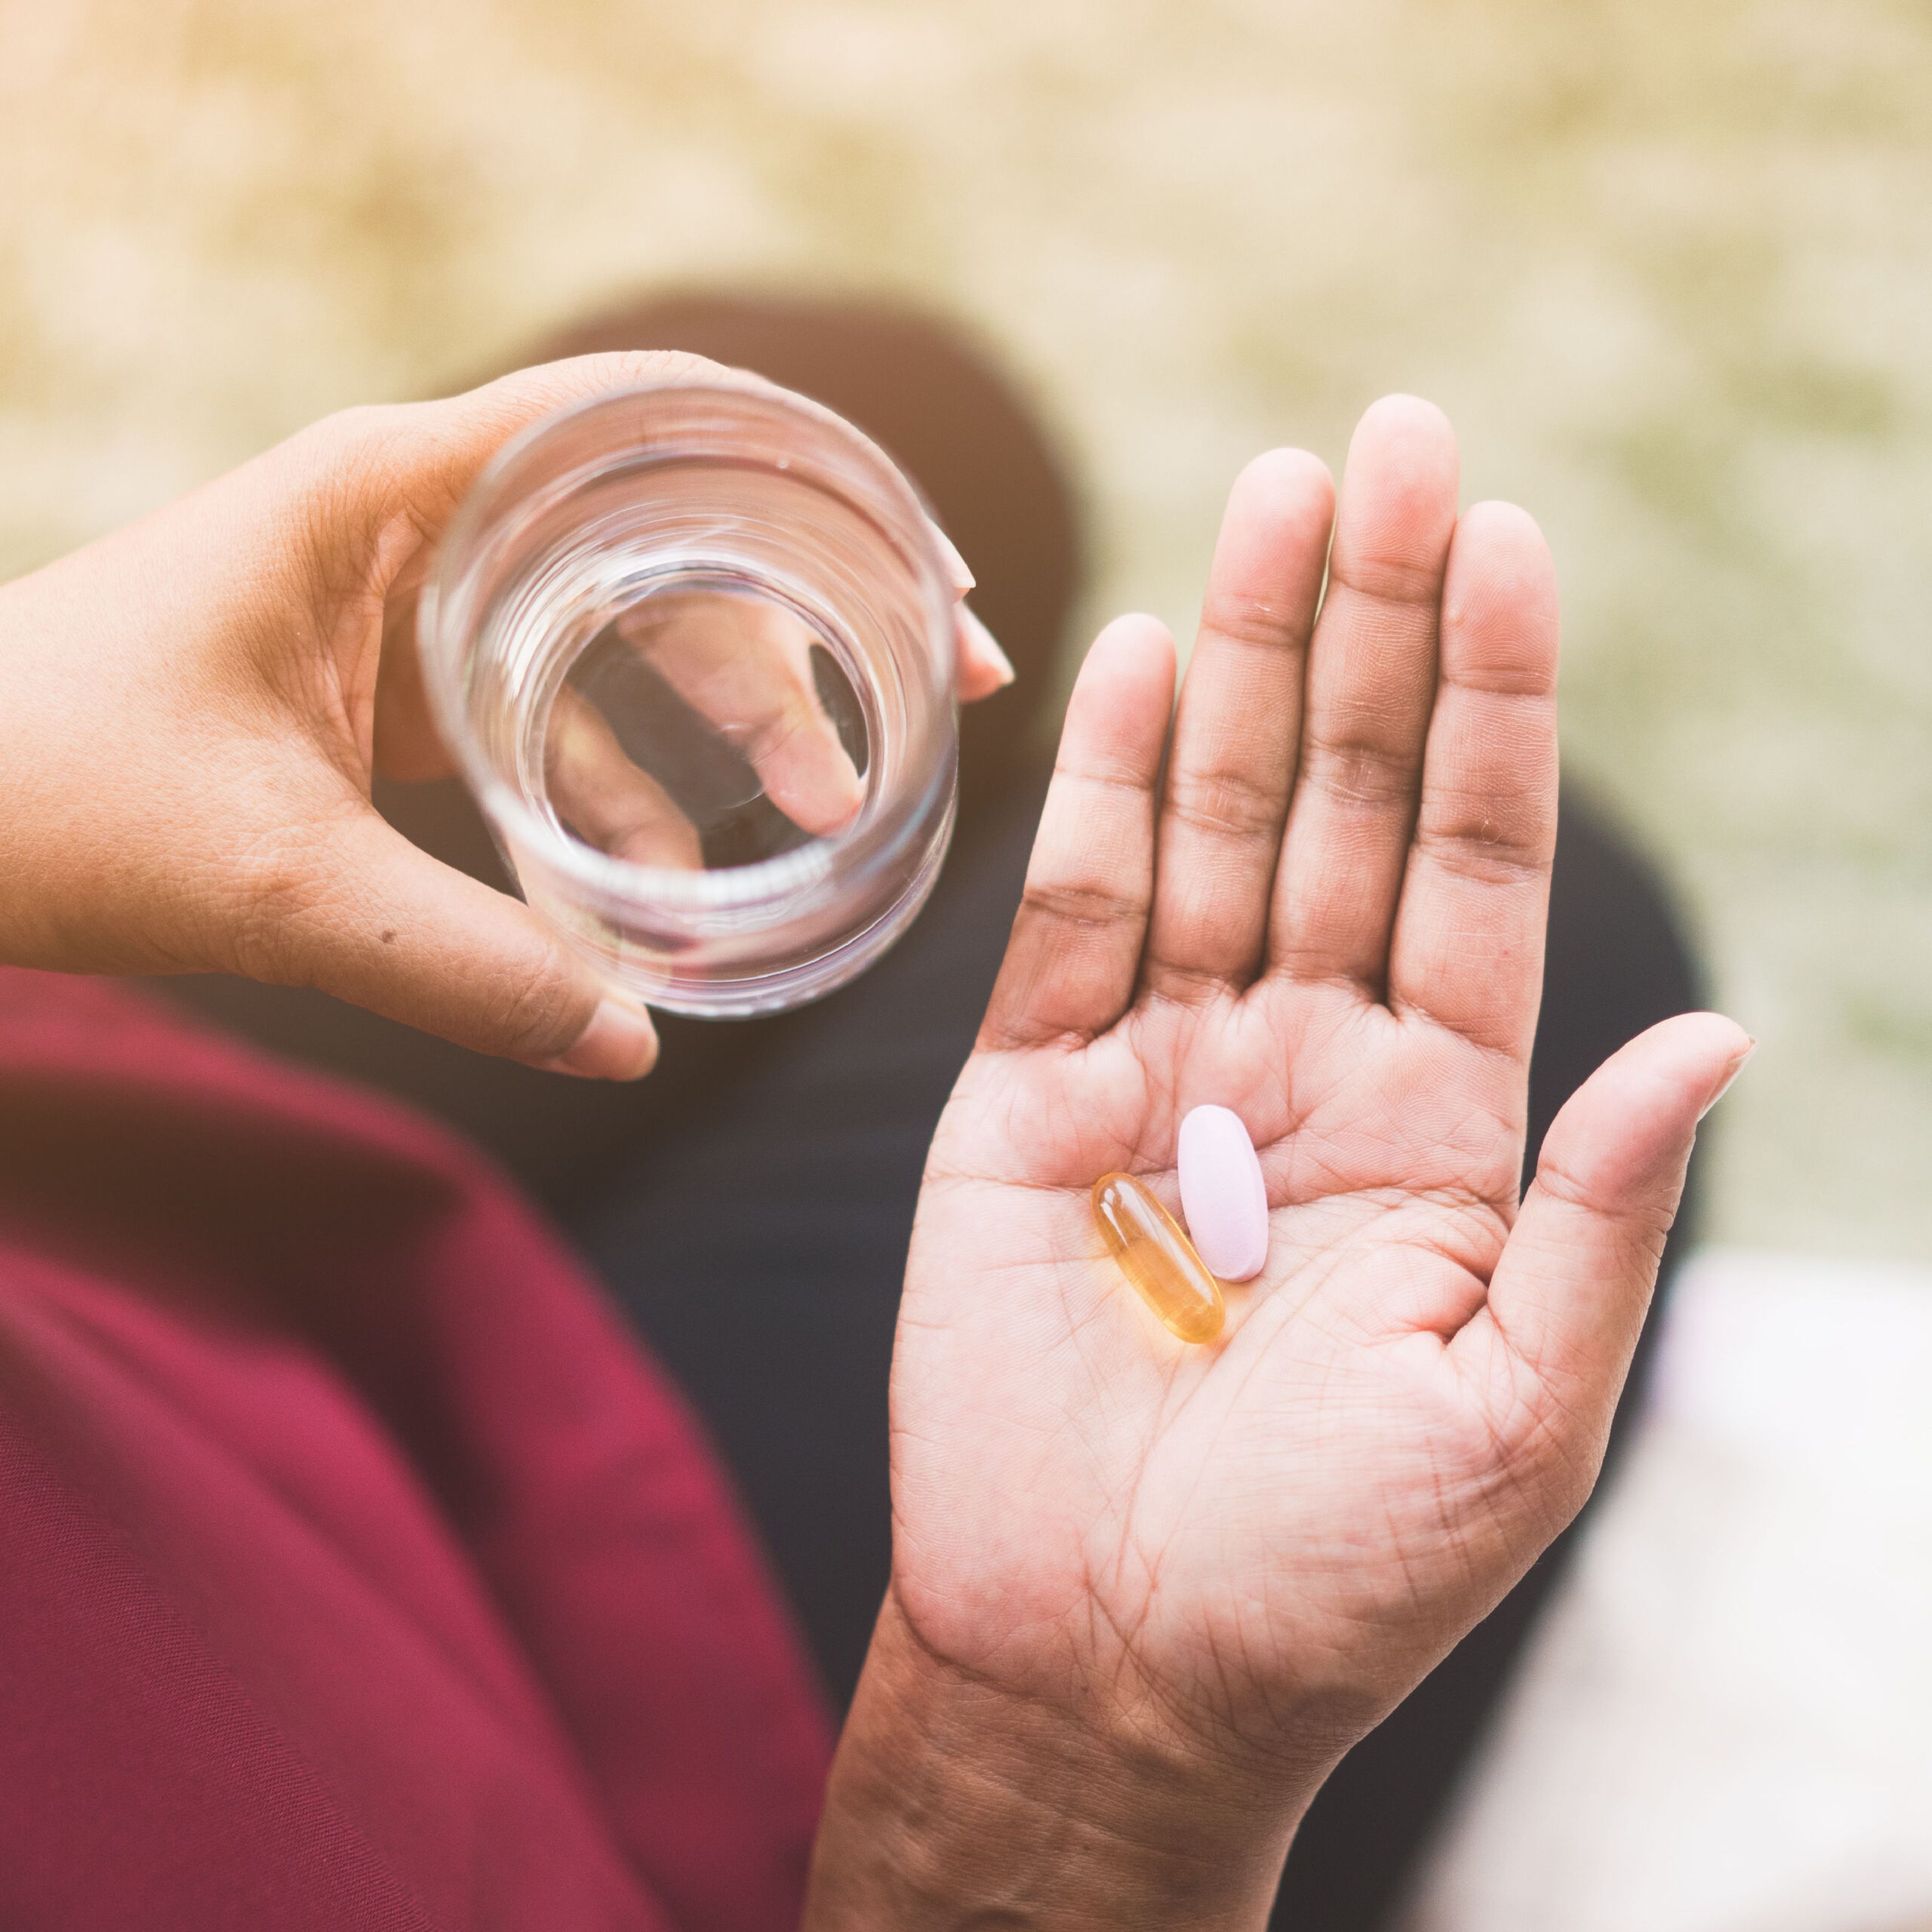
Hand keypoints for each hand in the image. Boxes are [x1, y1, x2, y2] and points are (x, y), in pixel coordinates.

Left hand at [0, 353, 1009, 1076]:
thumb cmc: (40, 796)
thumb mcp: (272, 885)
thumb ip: (464, 966)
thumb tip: (634, 1044)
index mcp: (390, 491)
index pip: (648, 413)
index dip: (812, 476)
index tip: (924, 566)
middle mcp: (414, 518)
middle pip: (668, 529)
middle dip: (805, 618)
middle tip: (934, 692)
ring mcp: (405, 599)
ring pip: (618, 631)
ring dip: (724, 720)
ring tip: (822, 813)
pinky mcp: (387, 682)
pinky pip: (543, 714)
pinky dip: (616, 787)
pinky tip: (669, 883)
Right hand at [809, 397, 1749, 1927]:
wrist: (1111, 1670)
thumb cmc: (1329, 1577)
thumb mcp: (1516, 1412)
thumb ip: (1597, 1213)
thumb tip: (1714, 1032)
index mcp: (1440, 1126)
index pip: (1480, 869)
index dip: (1497, 706)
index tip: (1509, 541)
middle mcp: (1304, 1065)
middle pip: (1351, 806)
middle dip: (1373, 626)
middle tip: (1393, 441)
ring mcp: (1161, 1072)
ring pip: (1214, 828)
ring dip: (1250, 663)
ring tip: (1278, 492)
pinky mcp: (1022, 1105)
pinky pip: (1072, 922)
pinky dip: (1106, 792)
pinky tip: (1150, 661)